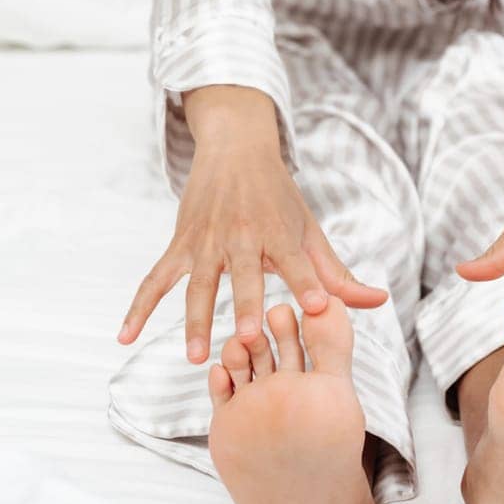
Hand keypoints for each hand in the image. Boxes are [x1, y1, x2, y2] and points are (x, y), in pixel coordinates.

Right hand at [117, 85, 387, 362]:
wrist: (235, 148)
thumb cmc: (278, 197)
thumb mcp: (310, 229)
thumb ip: (337, 274)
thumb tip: (378, 302)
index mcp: (279, 232)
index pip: (297, 261)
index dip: (307, 283)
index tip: (315, 309)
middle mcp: (243, 236)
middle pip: (244, 276)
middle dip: (244, 304)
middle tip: (245, 337)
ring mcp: (207, 241)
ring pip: (198, 284)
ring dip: (195, 319)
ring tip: (196, 356)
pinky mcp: (181, 244)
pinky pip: (156, 279)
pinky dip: (138, 307)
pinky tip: (125, 336)